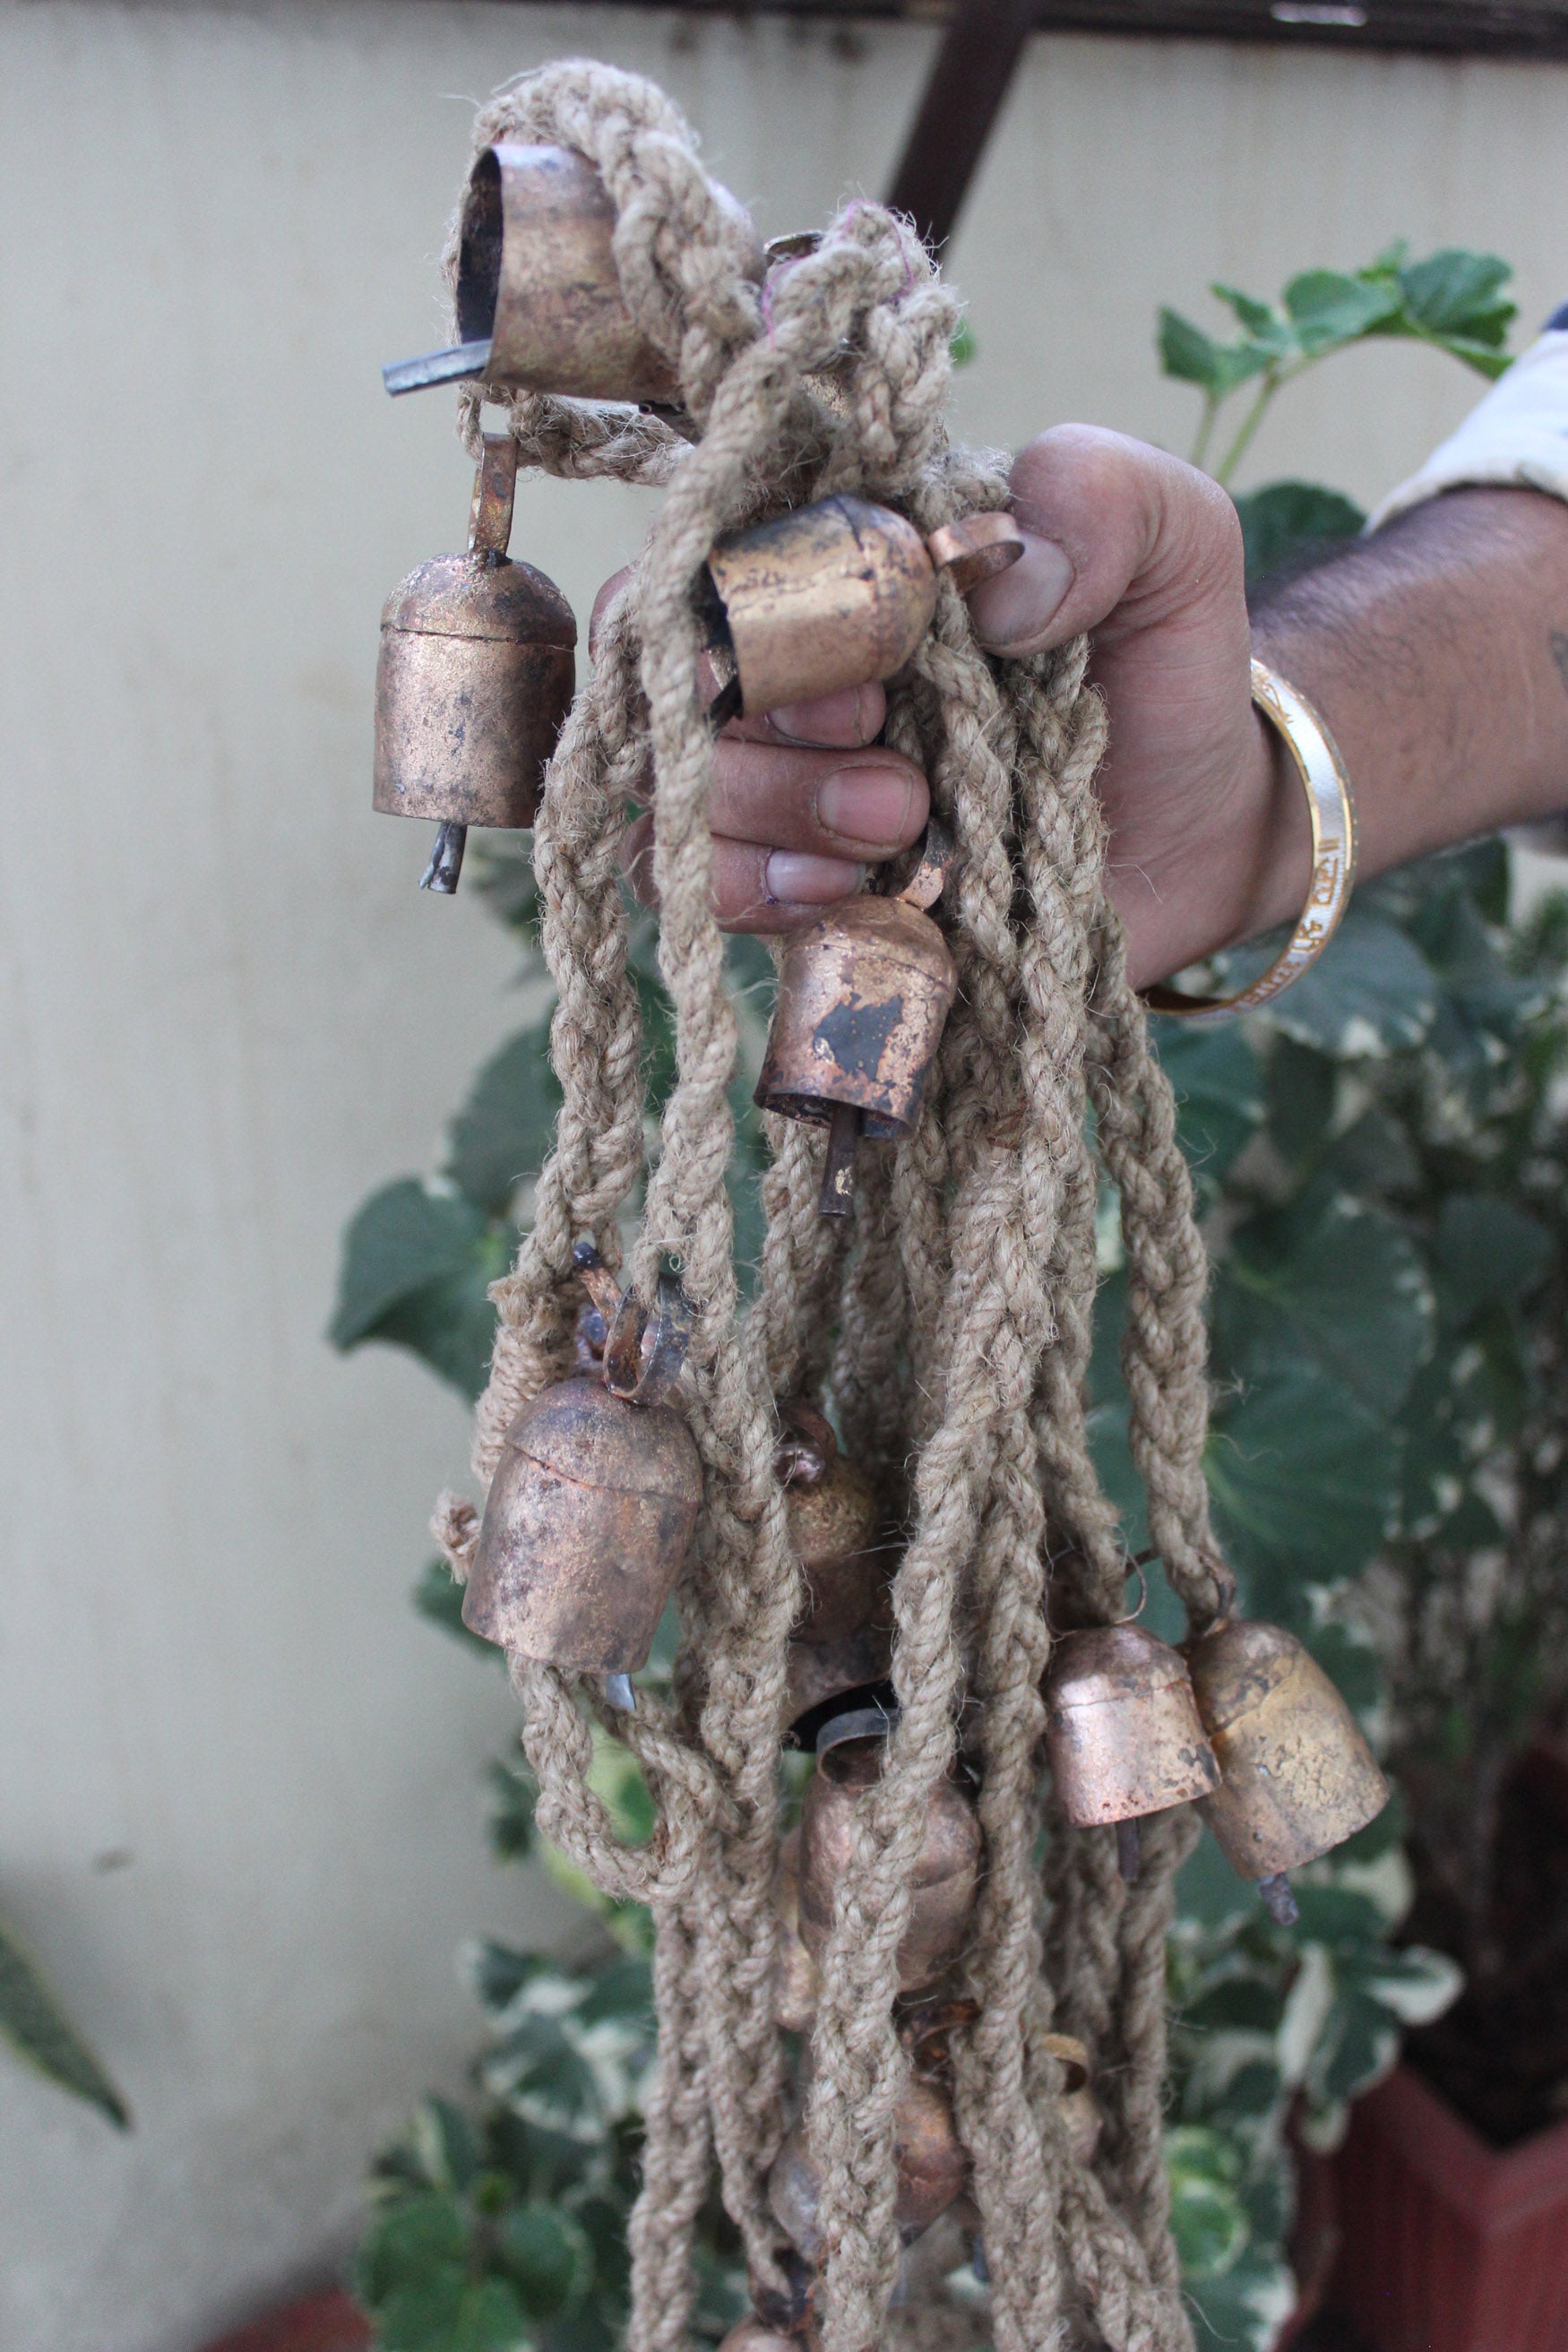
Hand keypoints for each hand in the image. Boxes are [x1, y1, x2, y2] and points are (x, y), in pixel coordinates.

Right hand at [600, 432, 1306, 985]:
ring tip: (903, 830)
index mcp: (848, 558)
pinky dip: (764, 895)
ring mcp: (780, 781)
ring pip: (680, 794)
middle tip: (895, 771)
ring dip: (777, 814)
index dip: (762, 604)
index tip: (879, 661)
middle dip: (772, 731)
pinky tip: (858, 896)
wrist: (1205, 828)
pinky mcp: (793, 887)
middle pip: (676, 684)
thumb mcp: (1175, 539)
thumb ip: (1102, 497)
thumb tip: (994, 585)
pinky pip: (700, 891)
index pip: (714, 549)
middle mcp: (791, 666)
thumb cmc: (1164, 668)